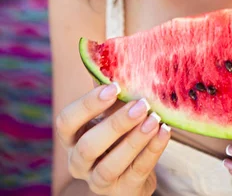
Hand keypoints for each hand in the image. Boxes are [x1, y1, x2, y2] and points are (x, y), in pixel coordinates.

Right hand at [56, 82, 170, 194]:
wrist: (131, 174)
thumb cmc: (118, 132)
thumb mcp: (110, 110)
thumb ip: (108, 87)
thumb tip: (110, 49)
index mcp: (72, 137)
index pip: (66, 121)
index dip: (87, 104)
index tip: (114, 87)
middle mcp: (79, 162)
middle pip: (89, 146)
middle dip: (115, 124)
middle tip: (141, 104)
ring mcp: (99, 181)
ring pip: (111, 165)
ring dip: (134, 140)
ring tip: (154, 119)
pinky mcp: (123, 191)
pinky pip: (137, 172)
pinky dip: (152, 151)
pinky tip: (165, 132)